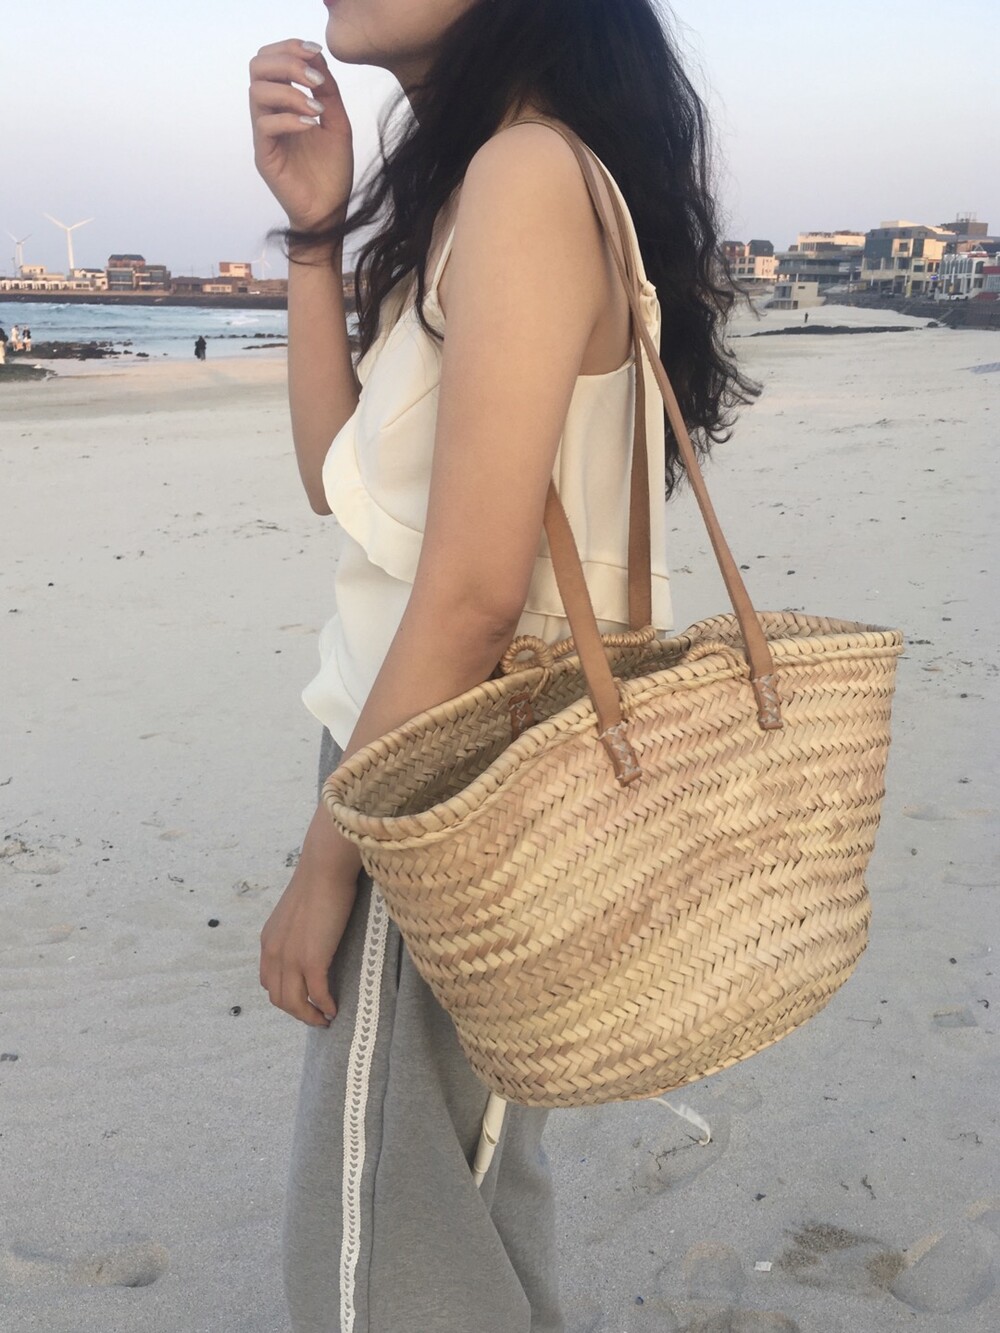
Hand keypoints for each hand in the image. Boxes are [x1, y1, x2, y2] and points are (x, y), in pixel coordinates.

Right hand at [248, 38, 353, 232]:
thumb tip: (318, 59)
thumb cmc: (332, 171)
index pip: (271, 61)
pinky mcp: (264, 156)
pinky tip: (312, 125)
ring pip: (257, 92)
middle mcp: (269, 115)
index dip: (289, 48)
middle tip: (314, 79)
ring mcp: (264, 135)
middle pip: (256, 68)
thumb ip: (328, 92)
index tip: (315, 52)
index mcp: (283, 104)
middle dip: (286, 62)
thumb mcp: (337, 123)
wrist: (329, 211)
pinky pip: (265, 125)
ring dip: (290, 91)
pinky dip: (290, 118)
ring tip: (317, 108)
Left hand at [259, 803, 361, 1025]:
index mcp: (269, 941)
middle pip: (278, 997)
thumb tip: (314, 938)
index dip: (285, 995)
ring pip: (293, 1002)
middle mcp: (273, 953)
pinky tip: (334, 1008)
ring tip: (326, 1018)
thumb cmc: (319, 882)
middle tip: (318, 1015)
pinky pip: (317, 994)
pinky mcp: (311, 959)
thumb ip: (298, 930)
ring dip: (309, 1016)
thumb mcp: (297, 912)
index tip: (304, 999)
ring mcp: (290, 958)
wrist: (324, 868)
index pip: (269, 981)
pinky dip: (325, 1005)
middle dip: (297, 1011)